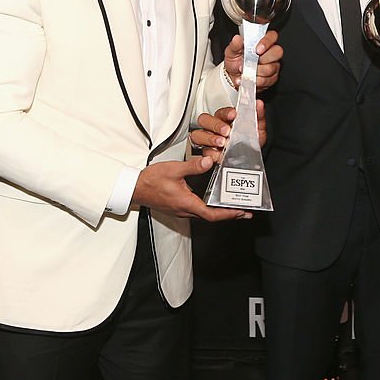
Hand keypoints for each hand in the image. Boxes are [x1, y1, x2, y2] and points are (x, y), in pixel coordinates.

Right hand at [132, 156, 251, 220]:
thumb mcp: (174, 169)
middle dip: (230, 215)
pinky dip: (211, 209)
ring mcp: (182, 210)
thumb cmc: (151, 181)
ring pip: (206, 215)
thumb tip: (209, 161)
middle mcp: (185, 210)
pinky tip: (216, 201)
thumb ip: (193, 166)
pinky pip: (199, 211)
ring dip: (221, 212)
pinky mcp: (179, 207)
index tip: (241, 212)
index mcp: (186, 203)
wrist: (134, 188)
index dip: (228, 214)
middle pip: (212, 217)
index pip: (212, 214)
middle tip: (245, 211)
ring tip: (235, 207)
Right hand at [189, 102, 266, 159]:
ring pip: (198, 135)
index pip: (221, 111)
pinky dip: (211, 154)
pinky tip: (219, 154)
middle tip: (226, 131)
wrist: (251, 157)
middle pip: (204, 120)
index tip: (233, 114)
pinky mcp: (208, 153)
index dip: (226, 112)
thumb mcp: (257, 127)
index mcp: (224, 119)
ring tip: (222, 143)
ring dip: (210, 138)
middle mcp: (214, 127)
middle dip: (215, 124)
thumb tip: (259, 104)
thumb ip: (257, 115)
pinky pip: (204, 152)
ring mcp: (208, 140)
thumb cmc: (250, 140)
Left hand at [224, 30, 282, 90]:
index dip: (267, 42)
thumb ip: (235, 45)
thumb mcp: (232, 51)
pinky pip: (267, 80)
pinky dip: (255, 80)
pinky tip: (247, 79)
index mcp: (263, 42)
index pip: (272, 36)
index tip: (257, 50)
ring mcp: (273, 65)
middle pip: (277, 52)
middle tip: (250, 62)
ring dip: (256, 71)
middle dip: (262, 59)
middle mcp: (271, 52)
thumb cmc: (235, 61)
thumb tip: (237, 38)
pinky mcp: (272, 78)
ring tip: (245, 71)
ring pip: (271, 68)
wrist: (233, 76)